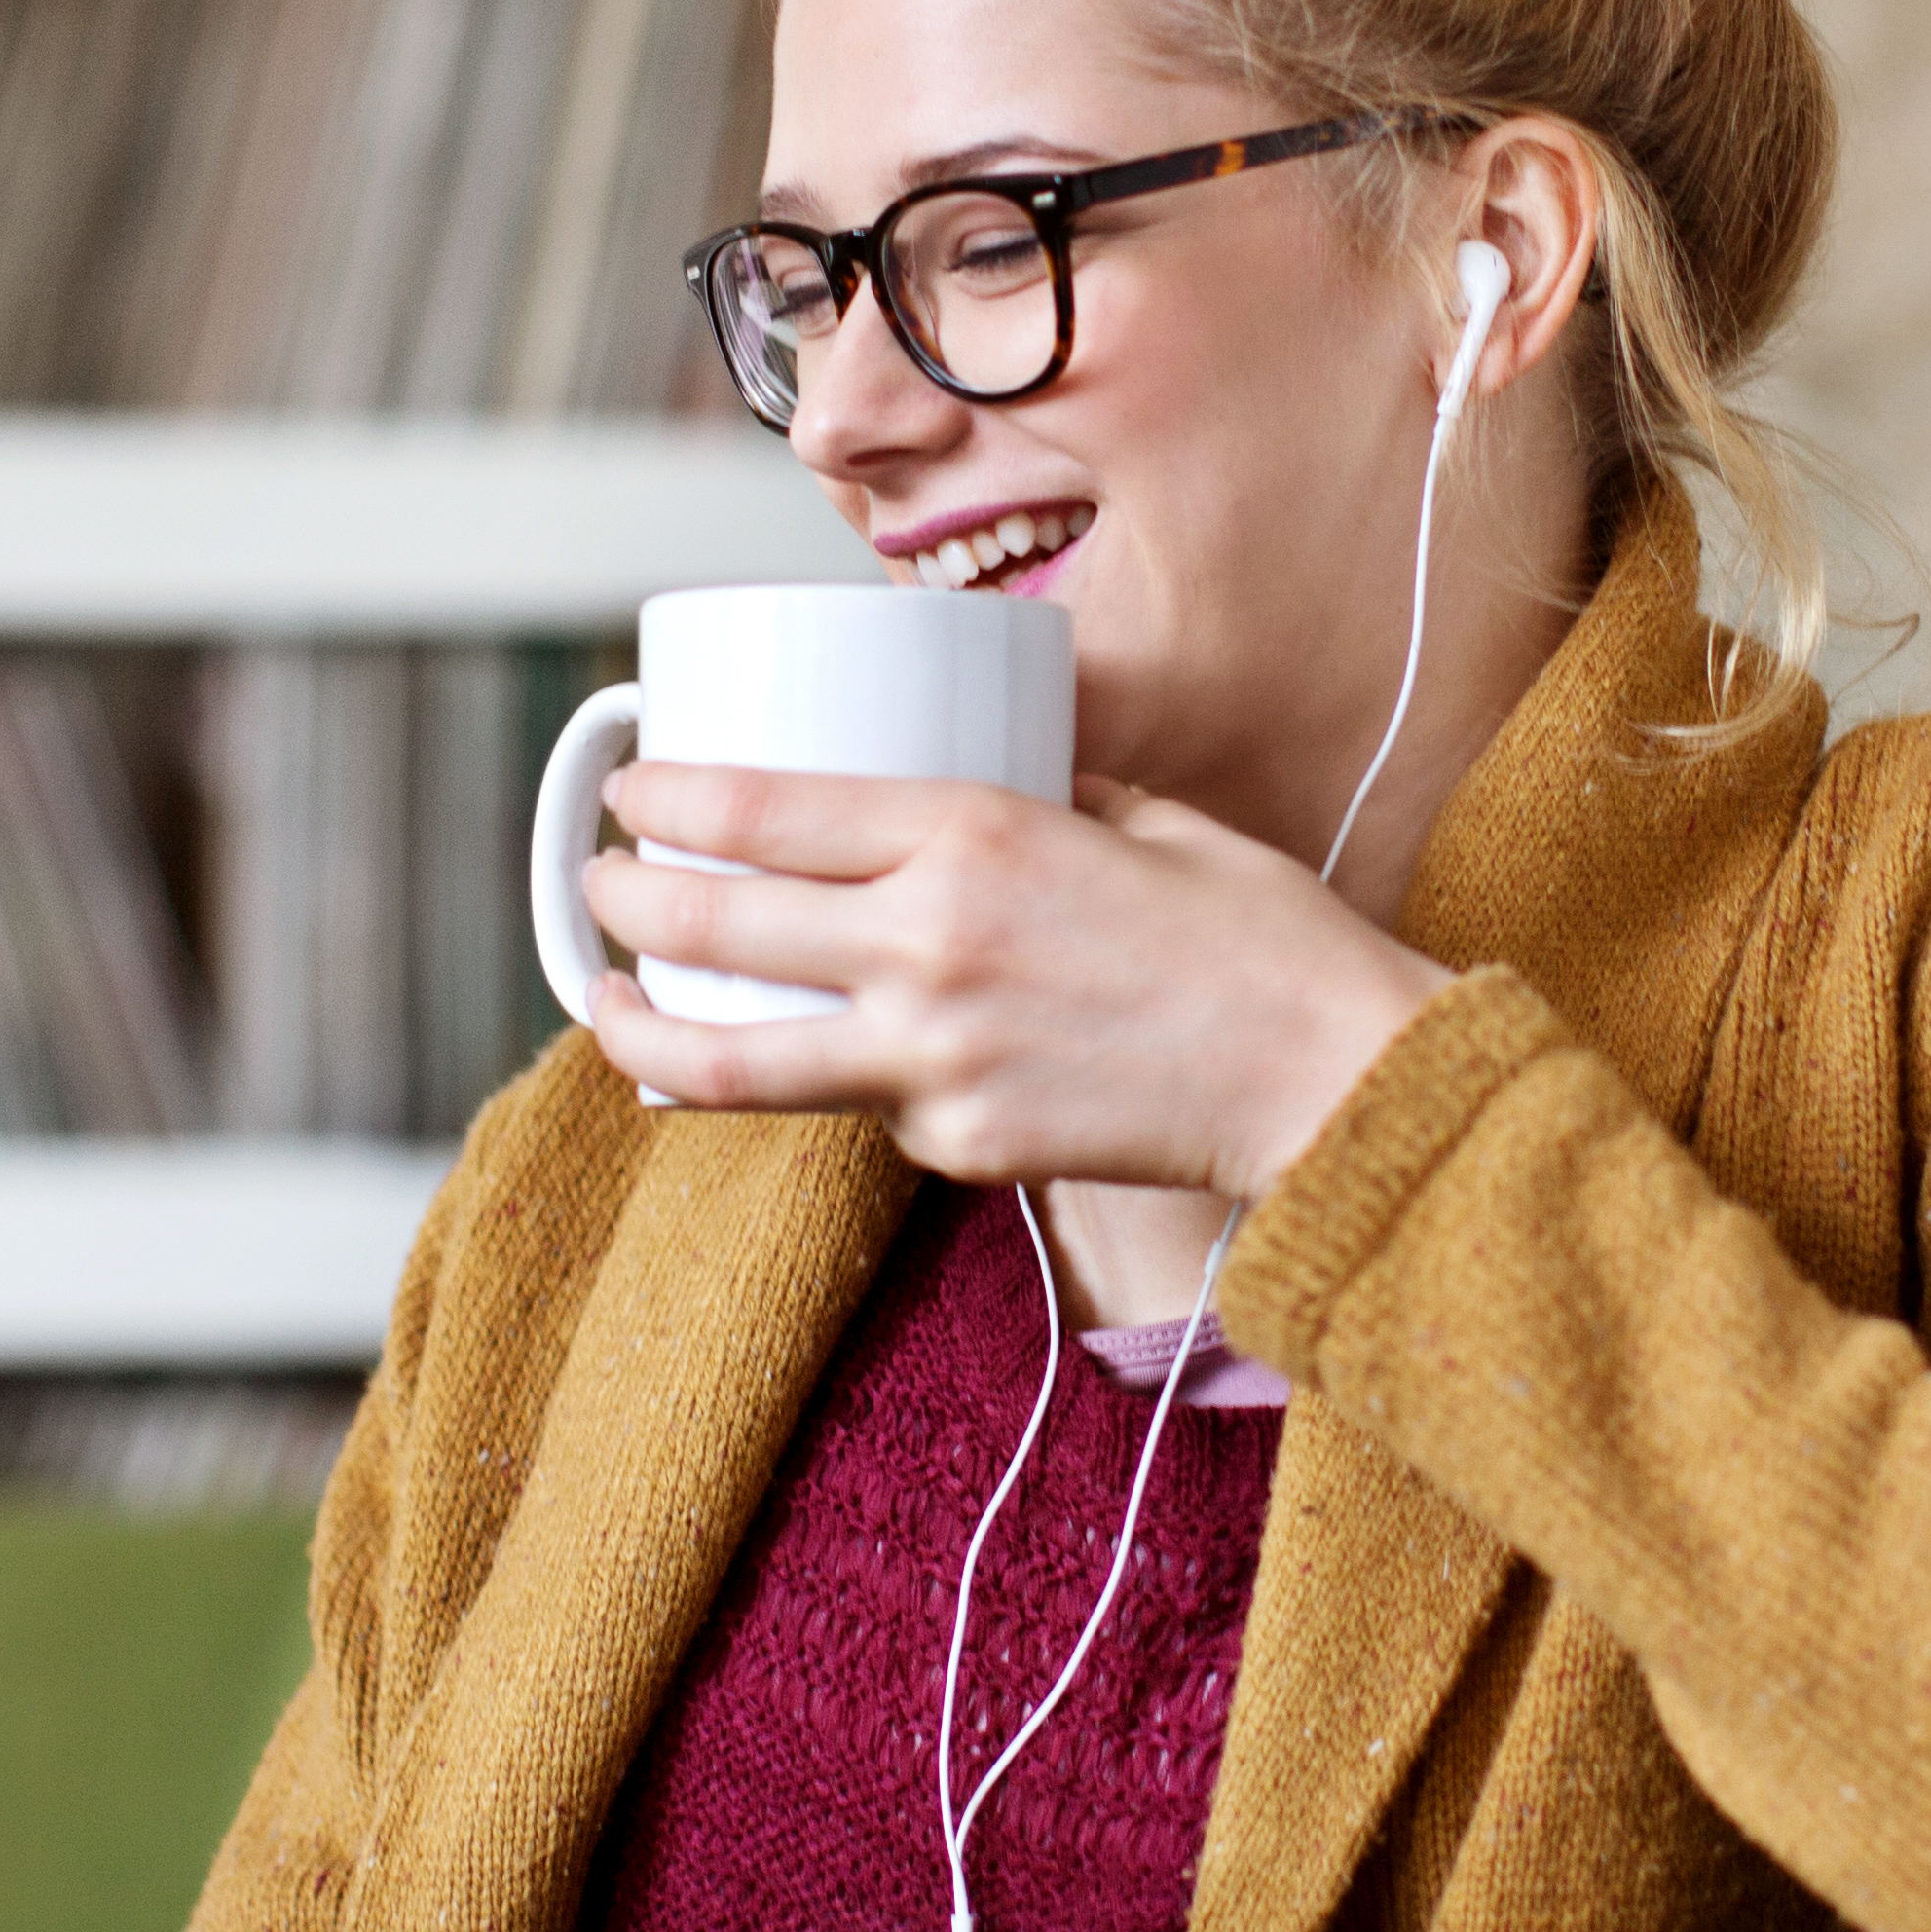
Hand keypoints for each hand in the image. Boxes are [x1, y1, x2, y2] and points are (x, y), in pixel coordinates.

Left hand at [578, 762, 1450, 1196]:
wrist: (1332, 1079)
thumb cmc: (1256, 935)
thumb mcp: (1137, 815)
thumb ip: (1031, 795)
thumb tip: (956, 784)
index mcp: (973, 835)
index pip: (757, 809)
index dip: (666, 798)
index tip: (629, 788)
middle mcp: (929, 946)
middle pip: (710, 921)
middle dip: (621, 898)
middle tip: (598, 885)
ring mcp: (933, 1061)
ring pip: (726, 1059)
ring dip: (640, 1025)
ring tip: (608, 1001)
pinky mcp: (956, 1147)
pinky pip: (861, 1107)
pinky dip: (833, 1080)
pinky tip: (831, 1057)